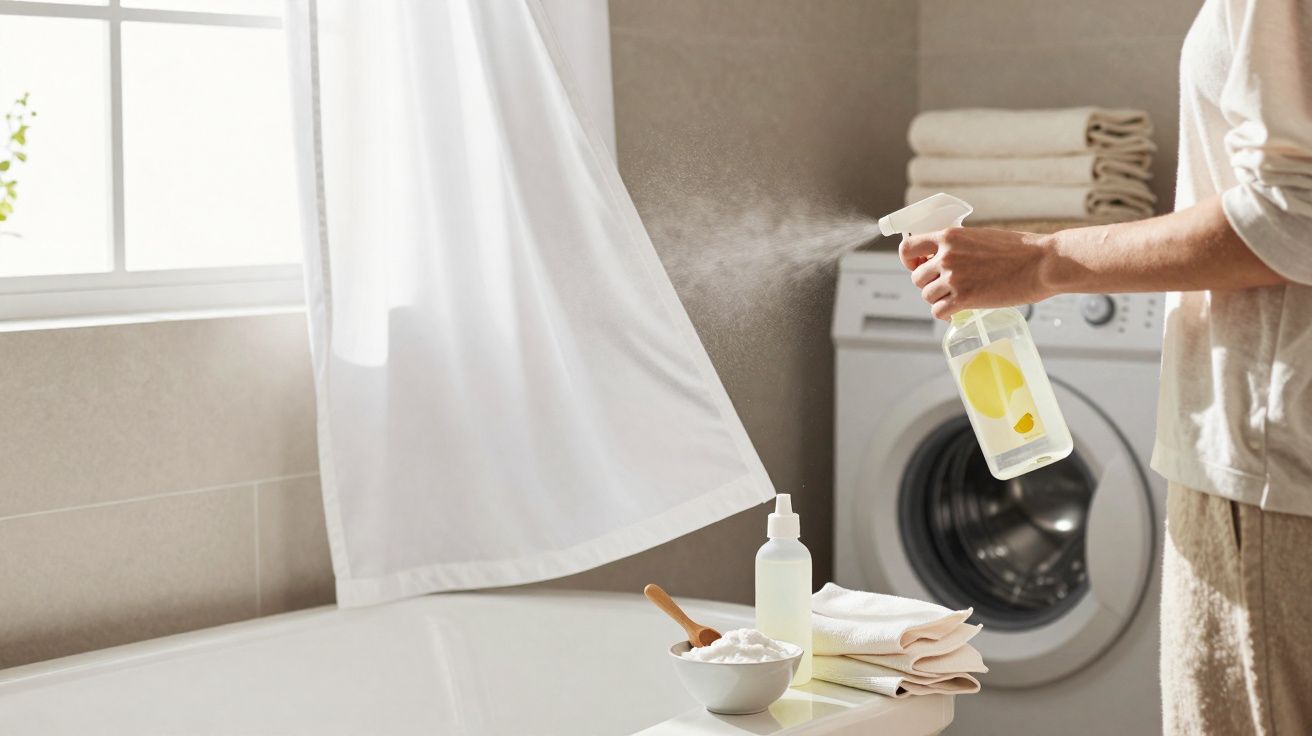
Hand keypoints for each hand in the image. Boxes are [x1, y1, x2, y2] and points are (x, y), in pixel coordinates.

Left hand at [899, 227, 1053, 319]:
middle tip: (946, 286)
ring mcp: (954, 277)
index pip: (908, 248)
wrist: (1042, 262)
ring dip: (939, 299)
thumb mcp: (980, 237)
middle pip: (917, 277)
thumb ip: (958, 247)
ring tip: (956, 298)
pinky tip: (956, 311)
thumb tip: (942, 259)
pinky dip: (945, 314)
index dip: (909, 260)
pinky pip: (938, 311)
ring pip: (927, 296)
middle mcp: (946, 256)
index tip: (918, 266)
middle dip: (929, 284)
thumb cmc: (1020, 250)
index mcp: (949, 236)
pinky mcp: (964, 298)